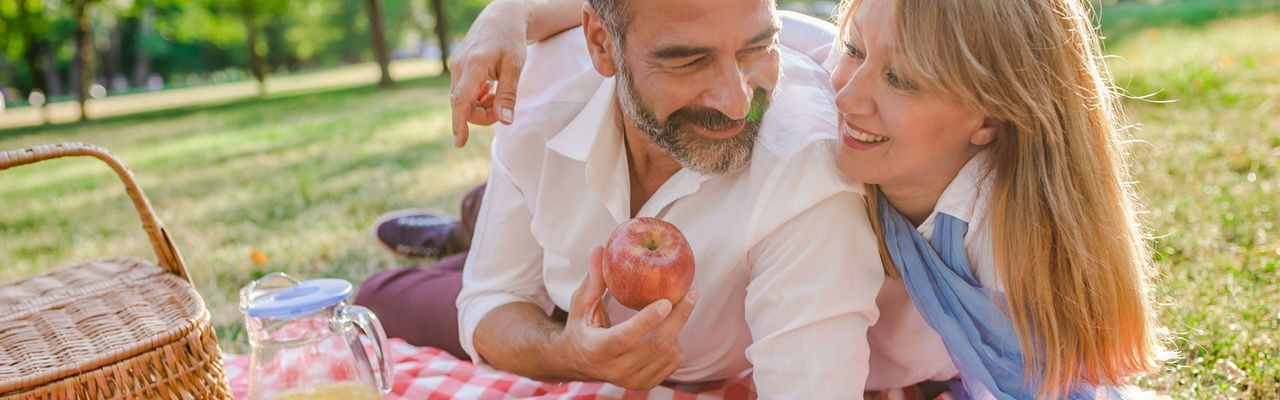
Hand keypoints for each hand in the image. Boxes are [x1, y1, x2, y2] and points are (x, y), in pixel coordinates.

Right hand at [449, 0, 529, 146]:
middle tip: (503, 106)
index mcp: (473, 66)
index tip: (459, 143)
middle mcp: (459, 67)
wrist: (501, 18)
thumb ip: (508, 95)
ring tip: (499, 94)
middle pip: (463, 105)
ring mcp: (456, 67)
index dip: (460, 124)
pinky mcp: (458, 67)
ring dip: (480, 106)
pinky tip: (490, 89)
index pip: (462, 102)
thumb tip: (504, 120)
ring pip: (463, 100)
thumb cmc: (510, 40)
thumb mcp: (515, 67)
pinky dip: (476, 97)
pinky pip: (463, 92)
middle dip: (482, 114)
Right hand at [557, 246, 698, 389]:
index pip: (625, 337)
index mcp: (597, 348)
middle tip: (692, 294)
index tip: (667, 302)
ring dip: (676, 329)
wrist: (578, 361)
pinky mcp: (644, 384)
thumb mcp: (581, 303)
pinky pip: (672, 363)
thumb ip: (593, 279)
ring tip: (672, 311)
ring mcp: (631, 380)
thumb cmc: (581, 327)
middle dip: (679, 318)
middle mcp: (615, 369)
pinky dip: (675, 344)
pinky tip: (667, 330)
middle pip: (657, 345)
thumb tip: (599, 248)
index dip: (647, 320)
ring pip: (668, 354)